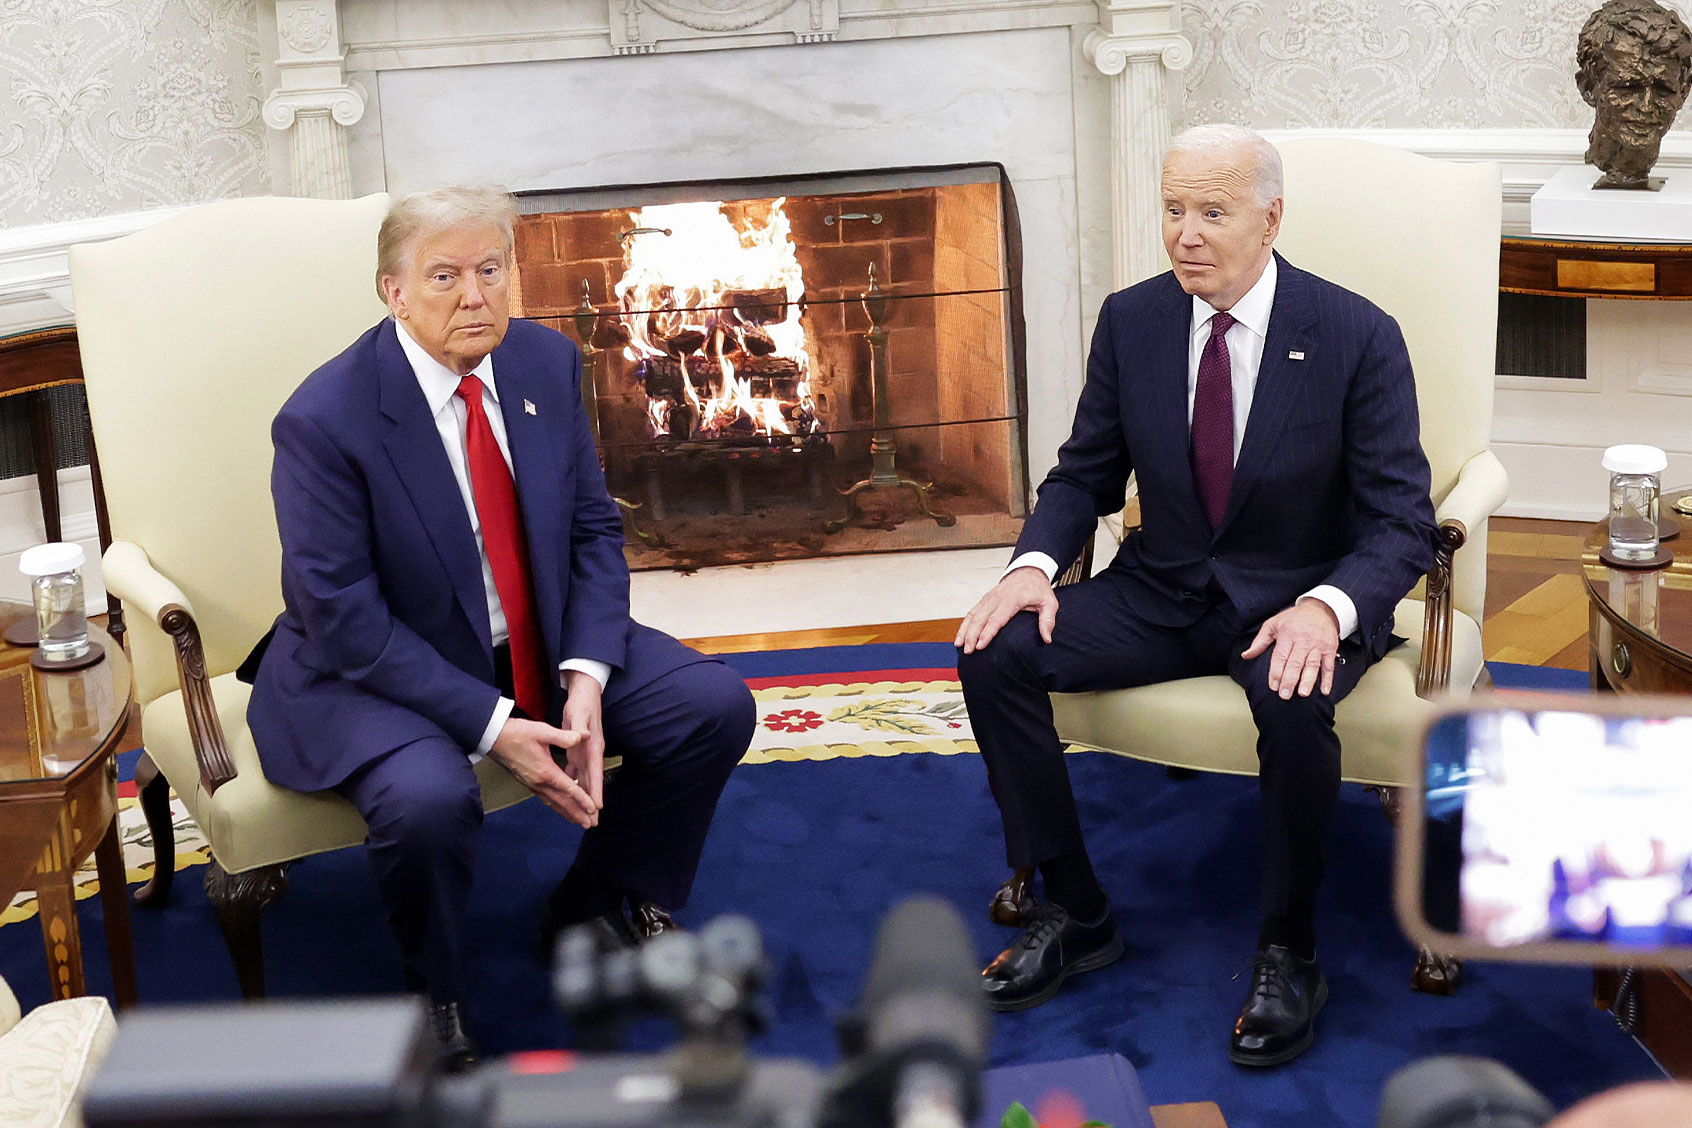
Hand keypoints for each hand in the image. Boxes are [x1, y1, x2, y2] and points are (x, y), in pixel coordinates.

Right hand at [488, 716, 596, 826]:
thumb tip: (583, 736)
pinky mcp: (528, 782)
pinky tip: (560, 807)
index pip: (568, 789)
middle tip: (589, 824)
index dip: (582, 800)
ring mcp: (532, 784)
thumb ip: (564, 736)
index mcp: (546, 771)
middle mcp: (539, 782)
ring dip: (566, 813)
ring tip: (578, 821)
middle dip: (576, 814)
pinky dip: (555, 805)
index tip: (593, 809)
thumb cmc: (517, 733)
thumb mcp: (542, 731)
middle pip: (561, 802)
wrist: (493, 738)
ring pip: (552, 803)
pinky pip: (545, 798)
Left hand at [560, 670, 604, 810]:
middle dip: (592, 802)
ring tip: (584, 815)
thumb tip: (583, 736)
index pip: (596, 772)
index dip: (596, 789)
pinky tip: (570, 793)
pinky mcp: (578, 751)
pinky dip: (574, 784)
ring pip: (585, 780)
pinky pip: (576, 772)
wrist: (585, 693)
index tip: (598, 807)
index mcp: (593, 747)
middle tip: (592, 822)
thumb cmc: (582, 703)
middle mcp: (591, 753)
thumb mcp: (579, 713)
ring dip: (584, 797)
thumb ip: (579, 727)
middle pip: (593, 782)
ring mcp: (585, 753)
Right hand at [955, 566, 1057, 654]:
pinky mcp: (985, 599)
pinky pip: (972, 612)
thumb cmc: (1038, 588)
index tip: (980, 645)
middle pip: (980, 618)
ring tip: (959, 645)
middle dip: (971, 635)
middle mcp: (997, 598)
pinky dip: (964, 624)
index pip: (996, 619)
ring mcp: (989, 598)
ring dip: (964, 630)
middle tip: (968, 651)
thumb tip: (1047, 639)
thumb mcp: (1049, 603)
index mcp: (1012, 599)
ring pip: (973, 615)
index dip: (987, 633)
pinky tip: (961, 635)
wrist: (1029, 571)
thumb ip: (1048, 621)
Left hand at [1241, 597, 1340, 699]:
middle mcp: (1303, 640)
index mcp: (1287, 634)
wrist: (1320, 609)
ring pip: (1312, 665)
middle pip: (1295, 662)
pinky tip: (1324, 691)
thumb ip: (1259, 641)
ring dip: (1308, 680)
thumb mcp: (1273, 624)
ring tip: (1303, 693)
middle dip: (1290, 680)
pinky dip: (1328, 679)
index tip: (1273, 685)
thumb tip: (1246, 655)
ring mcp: (1318, 645)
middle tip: (1285, 694)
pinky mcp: (1330, 648)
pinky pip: (1329, 666)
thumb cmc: (1294, 618)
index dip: (1276, 672)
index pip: (1280, 656)